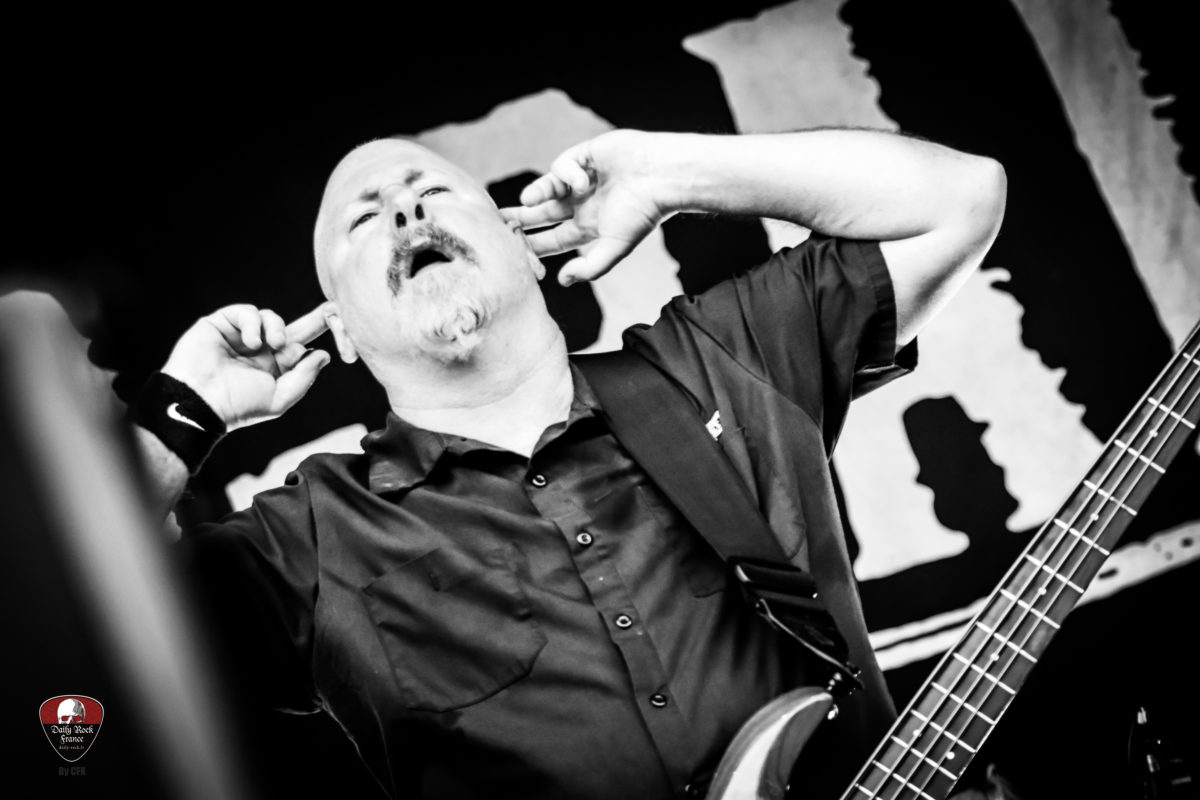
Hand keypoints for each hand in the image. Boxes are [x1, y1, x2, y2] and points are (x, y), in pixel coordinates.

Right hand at [161, 303, 330, 430]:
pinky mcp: (222, 323)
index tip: (342, 323)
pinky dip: (253, 323)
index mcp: (276, 368)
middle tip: (332, 309)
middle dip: (317, 319)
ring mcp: (242, 336)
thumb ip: (304, 376)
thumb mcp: (279, 397)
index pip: (304, 347)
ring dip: (277, 328)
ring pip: (272, 318)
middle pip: (296, 327)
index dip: (321, 338)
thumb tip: (325, 355)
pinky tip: (251, 343)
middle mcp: (262, 350)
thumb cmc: (238, 406)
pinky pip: (247, 312)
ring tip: (273, 345)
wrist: (200, 402)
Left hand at [503, 130, 674, 285]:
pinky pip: (562, 166)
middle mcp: (583, 205)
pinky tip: (581, 180)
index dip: (532, 245)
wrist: (660, 176)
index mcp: (589, 227)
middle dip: (520, 218)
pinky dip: (566, 174)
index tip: (510, 249)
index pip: (553, 240)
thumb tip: (563, 281)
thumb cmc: (643, 213)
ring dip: (536, 194)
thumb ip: (589, 268)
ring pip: (547, 189)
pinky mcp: (583, 156)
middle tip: (496, 221)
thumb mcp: (615, 248)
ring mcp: (582, 181)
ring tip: (529, 200)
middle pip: (542, 214)